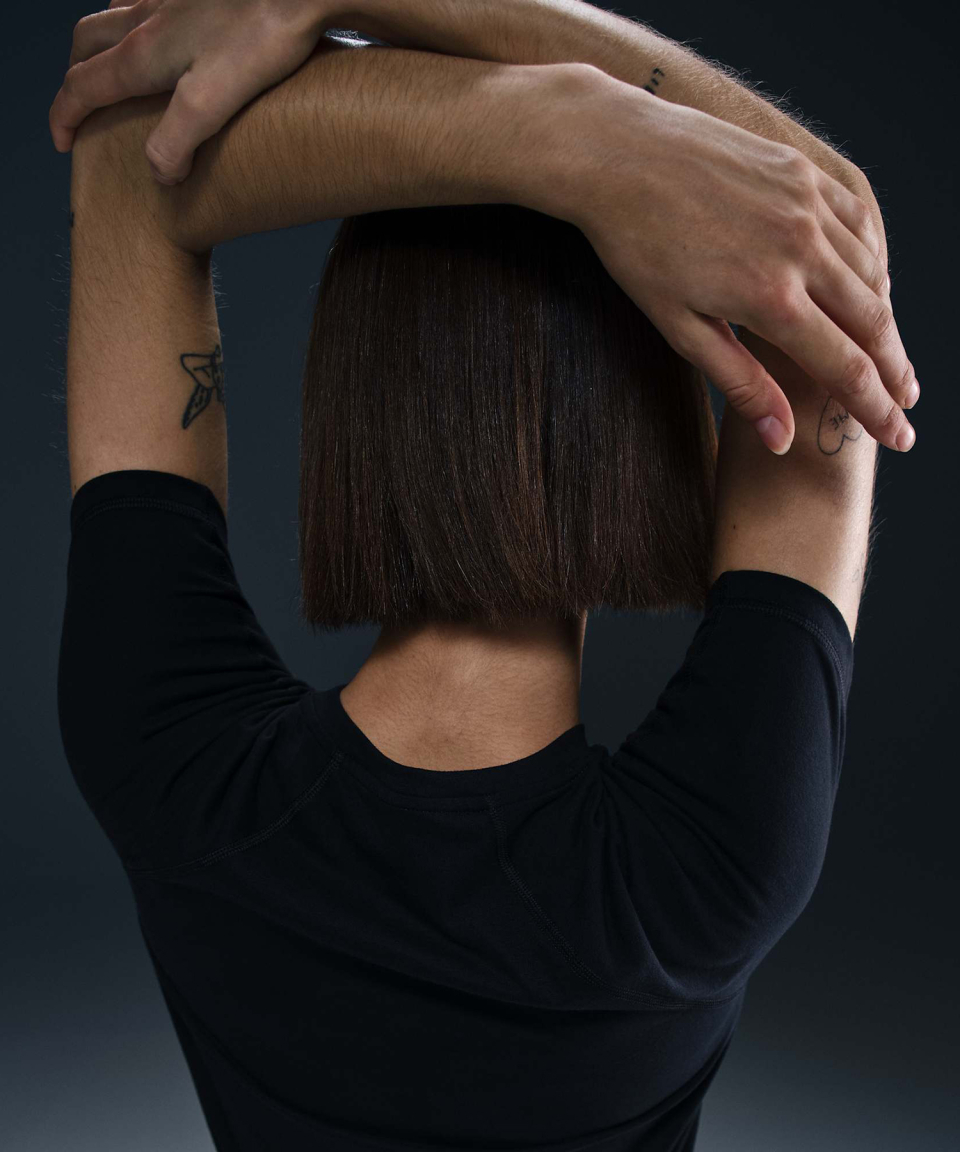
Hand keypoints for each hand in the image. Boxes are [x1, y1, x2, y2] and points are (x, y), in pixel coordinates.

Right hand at [49, 0, 328, 183]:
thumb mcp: (214, 101)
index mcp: (143, 53)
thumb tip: (158, 172)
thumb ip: (178, 139)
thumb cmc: (262, 35)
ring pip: (115, 14)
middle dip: (75, 74)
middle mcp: (146, 17)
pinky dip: (137, 13)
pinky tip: (161, 24)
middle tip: (80, 104)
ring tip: (114, 65)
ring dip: (103, 42)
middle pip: (88, 41)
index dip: (65, 116)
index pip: (84, 86)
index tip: (63, 143)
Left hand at [549, 73, 915, 454]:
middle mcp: (801, 248)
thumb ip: (739, 382)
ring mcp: (807, 202)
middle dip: (895, 370)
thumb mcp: (678, 327)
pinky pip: (858, 222)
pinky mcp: (804, 170)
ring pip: (871, 273)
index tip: (900, 437)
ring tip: (892, 354)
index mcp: (769, 298)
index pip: (844, 367)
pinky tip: (873, 285)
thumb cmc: (636, 248)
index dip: (876, 409)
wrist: (618, 153)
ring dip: (887, 319)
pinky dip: (872, 259)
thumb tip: (783, 440)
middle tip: (908, 403)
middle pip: (871, 323)